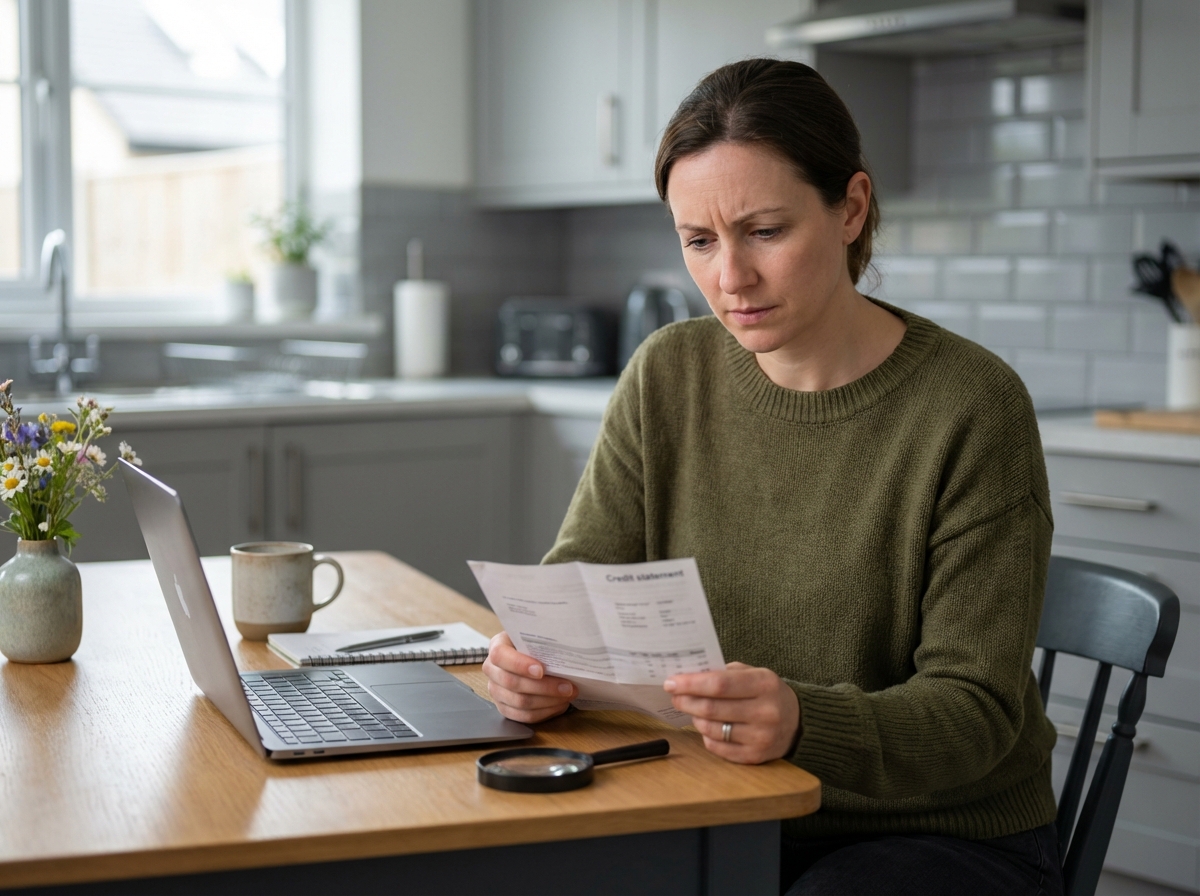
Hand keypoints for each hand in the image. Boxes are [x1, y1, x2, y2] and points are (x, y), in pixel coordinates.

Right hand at [482, 632, 576, 722]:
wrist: (531, 656)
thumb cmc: (536, 645)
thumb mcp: (537, 636)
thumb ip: (544, 639)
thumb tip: (566, 645)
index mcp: (497, 646)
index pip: (500, 655)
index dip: (519, 664)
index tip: (541, 670)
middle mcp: (492, 670)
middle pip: (512, 683)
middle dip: (544, 687)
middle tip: (568, 687)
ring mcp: (496, 691)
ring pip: (520, 702)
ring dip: (548, 701)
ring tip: (568, 695)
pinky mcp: (505, 708)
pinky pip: (524, 716)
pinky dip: (545, 712)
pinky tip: (559, 705)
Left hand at [664, 662, 800, 763]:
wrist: (798, 722)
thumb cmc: (768, 693)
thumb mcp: (754, 673)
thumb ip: (724, 673)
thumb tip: (688, 676)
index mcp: (764, 684)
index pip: (719, 684)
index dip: (691, 684)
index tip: (672, 682)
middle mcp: (765, 712)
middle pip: (712, 708)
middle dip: (686, 700)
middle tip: (674, 695)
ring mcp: (761, 737)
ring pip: (711, 729)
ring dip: (695, 717)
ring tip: (693, 709)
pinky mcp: (755, 757)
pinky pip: (717, 747)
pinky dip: (706, 736)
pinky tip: (708, 725)